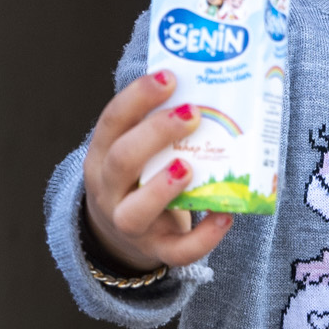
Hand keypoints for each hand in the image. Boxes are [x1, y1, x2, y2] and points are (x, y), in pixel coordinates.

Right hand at [80, 70, 233, 273]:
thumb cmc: (140, 176)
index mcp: (102, 155)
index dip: (137, 97)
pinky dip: (203, 237)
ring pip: (135, 211)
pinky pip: (177, 251)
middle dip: (156, 133)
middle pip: (121, 160)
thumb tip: (209, 83)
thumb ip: (157, 125)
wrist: (122, 234)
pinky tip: (226, 215)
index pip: (112, 121)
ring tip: (189, 166)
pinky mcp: (157, 249)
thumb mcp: (136, 149)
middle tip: (192, 113)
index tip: (169, 77)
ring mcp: (129, 223)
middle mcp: (109, 190)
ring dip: (163, 187)